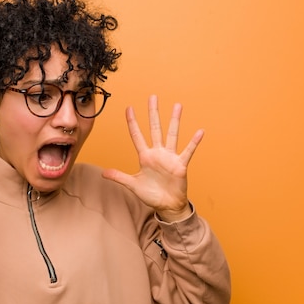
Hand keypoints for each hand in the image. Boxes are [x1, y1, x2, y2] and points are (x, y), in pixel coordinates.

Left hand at [102, 95, 203, 221]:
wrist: (167, 205)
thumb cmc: (151, 195)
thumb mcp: (133, 185)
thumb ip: (120, 177)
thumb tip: (103, 173)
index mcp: (145, 156)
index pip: (137, 136)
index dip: (132, 122)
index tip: (129, 108)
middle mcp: (158, 153)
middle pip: (155, 128)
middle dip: (153, 113)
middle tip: (152, 97)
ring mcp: (170, 157)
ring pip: (172, 135)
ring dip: (174, 121)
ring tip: (177, 106)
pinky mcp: (180, 165)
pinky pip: (188, 151)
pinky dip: (193, 142)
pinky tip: (200, 132)